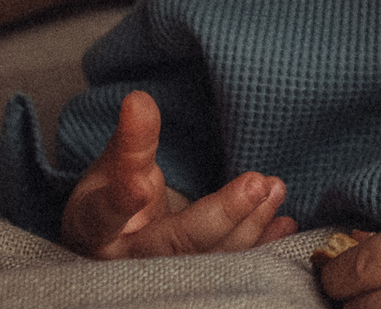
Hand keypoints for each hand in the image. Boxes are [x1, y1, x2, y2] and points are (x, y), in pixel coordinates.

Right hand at [60, 90, 297, 258]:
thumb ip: (131, 140)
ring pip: (209, 257)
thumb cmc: (110, 199)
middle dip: (219, 216)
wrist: (117, 244)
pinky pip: (230, 265)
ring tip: (274, 188)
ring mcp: (164, 278)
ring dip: (248, 224)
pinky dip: (259, 246)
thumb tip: (140, 100)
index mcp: (97, 229)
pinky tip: (283, 223)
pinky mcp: (195, 280)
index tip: (138, 184)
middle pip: (174, 245)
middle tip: (256, 183)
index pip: (106, 214)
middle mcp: (129, 261)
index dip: (121, 201)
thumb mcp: (111, 167)